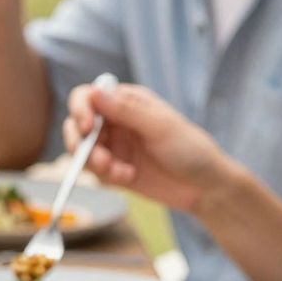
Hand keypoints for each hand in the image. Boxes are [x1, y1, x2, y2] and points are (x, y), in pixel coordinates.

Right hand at [64, 80, 231, 212]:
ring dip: (94, 163)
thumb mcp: (160, 127)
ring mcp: (114, 146)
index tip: (87, 127)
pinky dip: (106, 176)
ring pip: (82, 151)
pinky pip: (95, 172)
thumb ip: (126, 110)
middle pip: (77, 125)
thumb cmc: (190, 149)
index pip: (88, 96)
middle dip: (81, 143)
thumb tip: (94, 93)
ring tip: (118, 172)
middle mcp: (116, 121)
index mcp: (126, 101)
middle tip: (99, 160)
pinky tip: (128, 178)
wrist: (205, 187)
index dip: (81, 109)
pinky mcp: (114, 170)